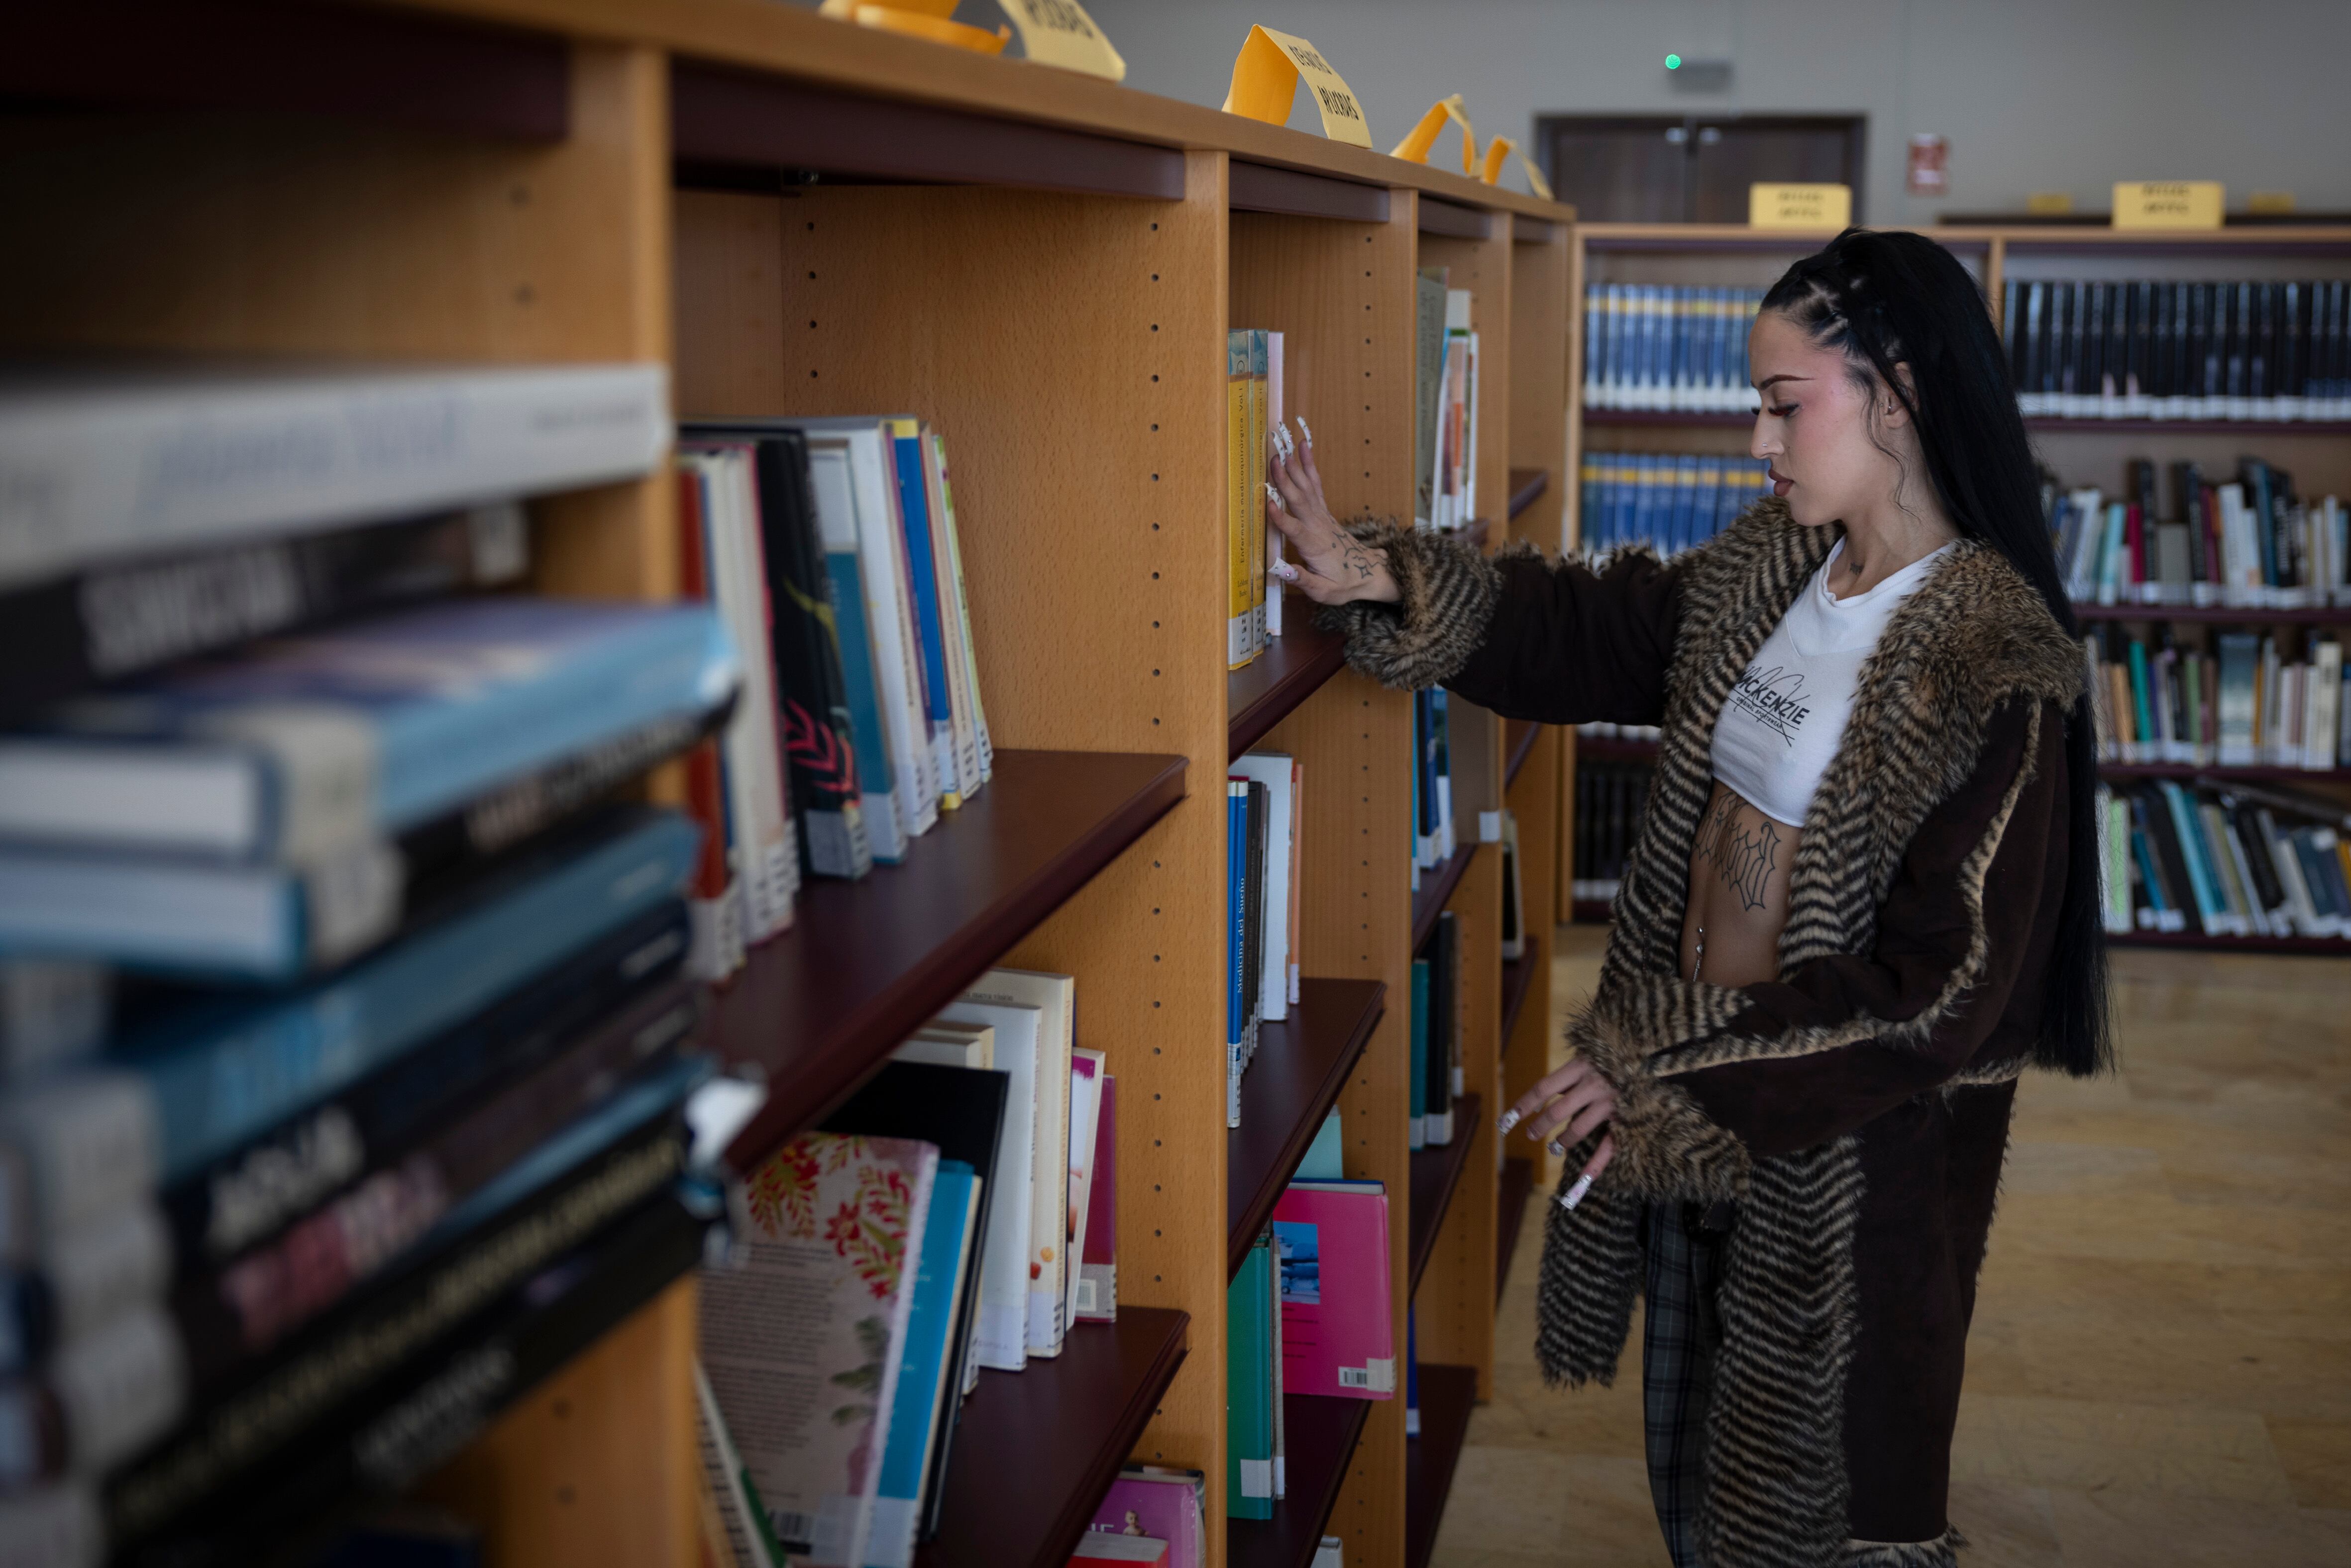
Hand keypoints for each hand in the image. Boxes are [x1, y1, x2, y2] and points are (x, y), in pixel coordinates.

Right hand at [1266, 417, 1399, 605]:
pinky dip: (1309, 465)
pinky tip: (1303, 448)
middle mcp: (1319, 526)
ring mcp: (1322, 515)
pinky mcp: (1324, 510)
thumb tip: (1281, 570)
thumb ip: (1303, 579)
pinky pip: (1315, 484)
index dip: (1281, 518)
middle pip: (1300, 501)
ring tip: (1283, 446)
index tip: (1268, 503)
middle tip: (1273, 460)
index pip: (1296, 530)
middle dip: (1285, 481)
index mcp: (1316, 546)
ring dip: (1295, 466)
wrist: (1368, 573)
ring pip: (1307, 487)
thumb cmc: (1343, 584)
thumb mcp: (1324, 592)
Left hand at [1497, 1056, 1617, 1207]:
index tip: (1506, 1120)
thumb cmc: (1614, 1058)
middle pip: (1557, 1110)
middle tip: (1531, 1135)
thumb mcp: (1589, 1058)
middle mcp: (1593, 1084)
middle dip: (1540, 1126)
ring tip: (1555, 1146)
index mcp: (1580, 1066)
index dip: (1523, 1105)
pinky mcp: (1626, 1118)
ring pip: (1578, 1128)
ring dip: (1563, 1140)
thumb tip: (1541, 1099)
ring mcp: (1610, 1103)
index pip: (1543, 1089)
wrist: (1654, 1056)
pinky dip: (1596, 1164)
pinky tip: (1584, 1179)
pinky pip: (1608, 1145)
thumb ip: (1569, 1077)